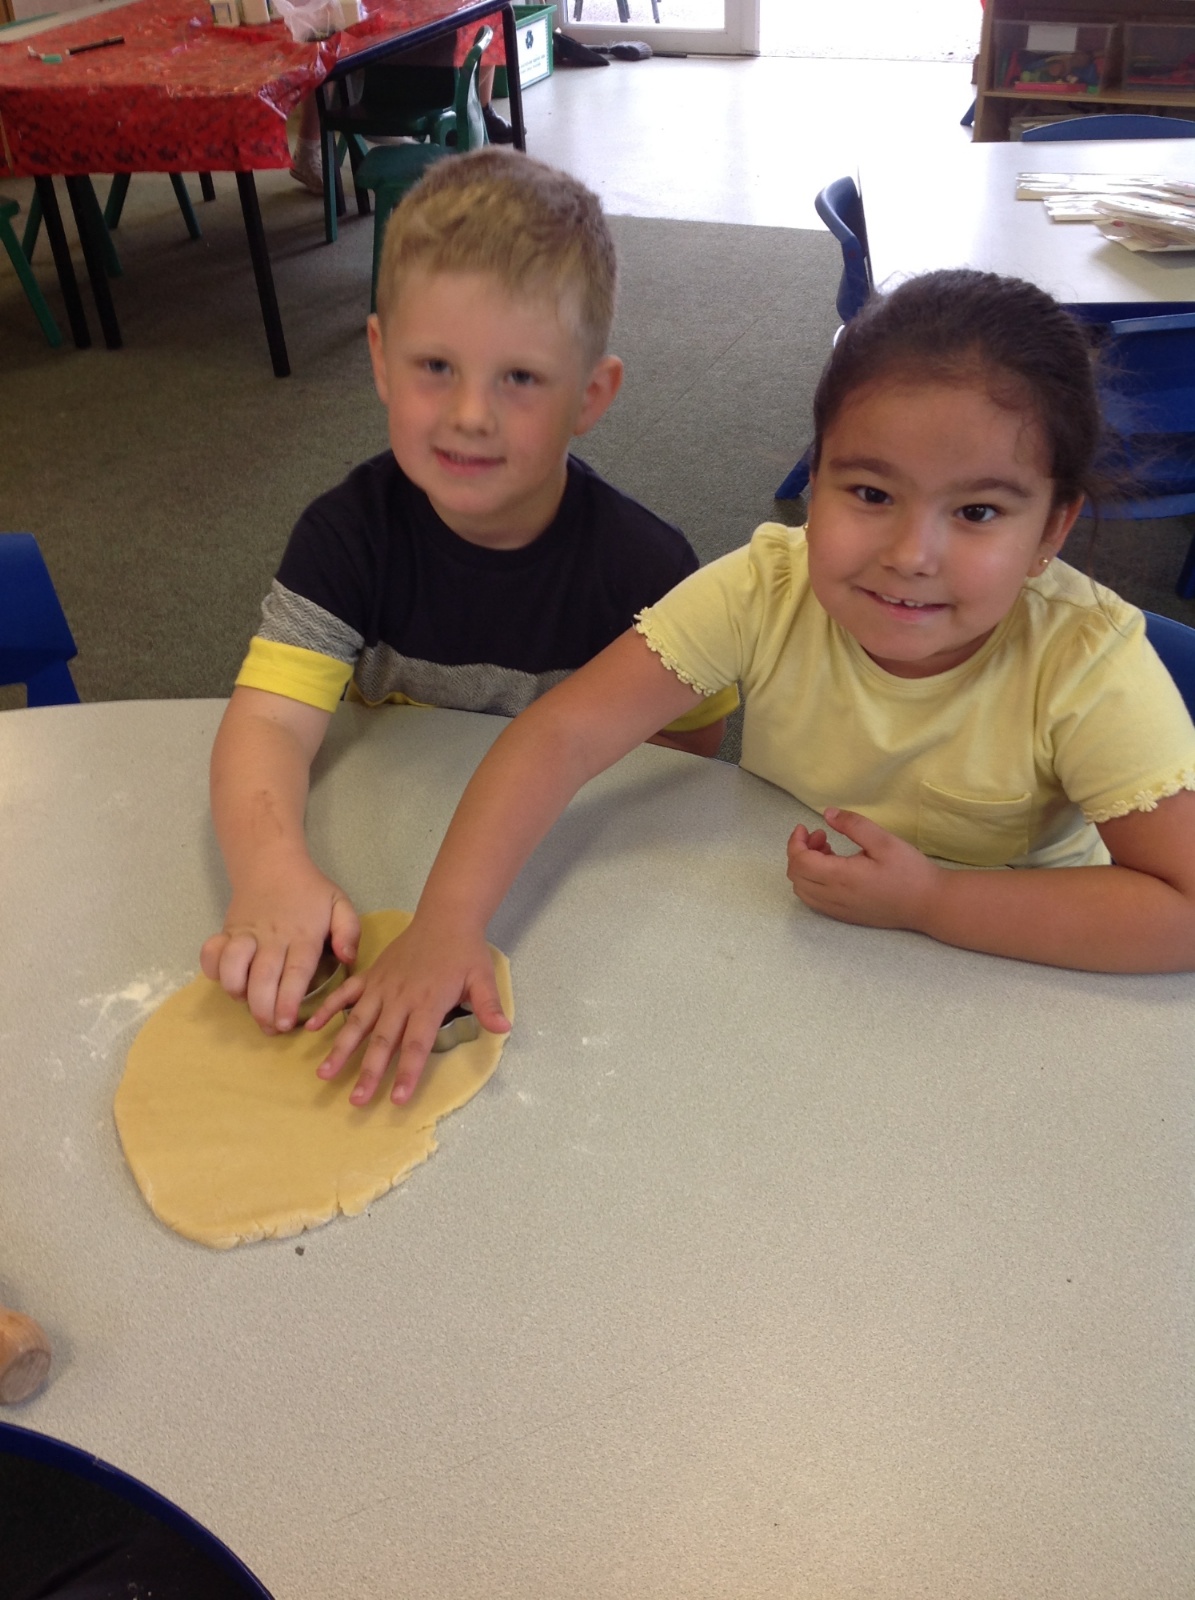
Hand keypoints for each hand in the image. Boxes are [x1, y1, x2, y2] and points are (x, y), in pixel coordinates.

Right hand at [200, 858, 359, 1034]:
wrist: (271, 863)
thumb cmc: (310, 891)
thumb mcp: (339, 904)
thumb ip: (348, 931)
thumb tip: (349, 958)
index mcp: (302, 934)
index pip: (295, 971)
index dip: (289, 999)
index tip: (287, 1022)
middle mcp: (271, 936)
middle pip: (262, 976)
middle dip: (263, 1007)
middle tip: (271, 1029)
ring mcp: (245, 933)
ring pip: (232, 965)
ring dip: (236, 990)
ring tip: (247, 1005)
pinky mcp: (226, 931)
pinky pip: (211, 952)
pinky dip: (212, 969)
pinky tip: (225, 980)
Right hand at [308, 918, 510, 1106]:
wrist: (444, 917)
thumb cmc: (465, 952)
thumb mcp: (483, 977)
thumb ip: (489, 1005)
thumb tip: (503, 1029)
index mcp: (429, 1001)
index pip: (417, 1044)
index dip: (408, 1072)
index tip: (397, 1099)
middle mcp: (401, 997)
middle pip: (383, 1040)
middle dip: (369, 1072)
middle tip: (356, 1100)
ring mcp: (381, 986)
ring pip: (358, 1021)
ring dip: (341, 1048)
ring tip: (325, 1073)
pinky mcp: (370, 975)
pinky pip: (345, 993)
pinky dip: (327, 1009)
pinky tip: (311, 1028)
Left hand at [786, 807, 939, 930]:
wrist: (929, 904)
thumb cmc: (909, 871)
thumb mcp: (884, 840)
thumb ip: (853, 825)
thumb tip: (827, 814)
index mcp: (841, 878)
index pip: (799, 862)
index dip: (795, 842)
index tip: (805, 827)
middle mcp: (834, 897)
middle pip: (796, 876)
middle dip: (799, 852)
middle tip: (821, 836)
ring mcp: (839, 910)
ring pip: (803, 891)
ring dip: (805, 868)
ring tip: (828, 851)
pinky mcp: (846, 916)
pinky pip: (815, 900)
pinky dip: (813, 883)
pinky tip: (833, 870)